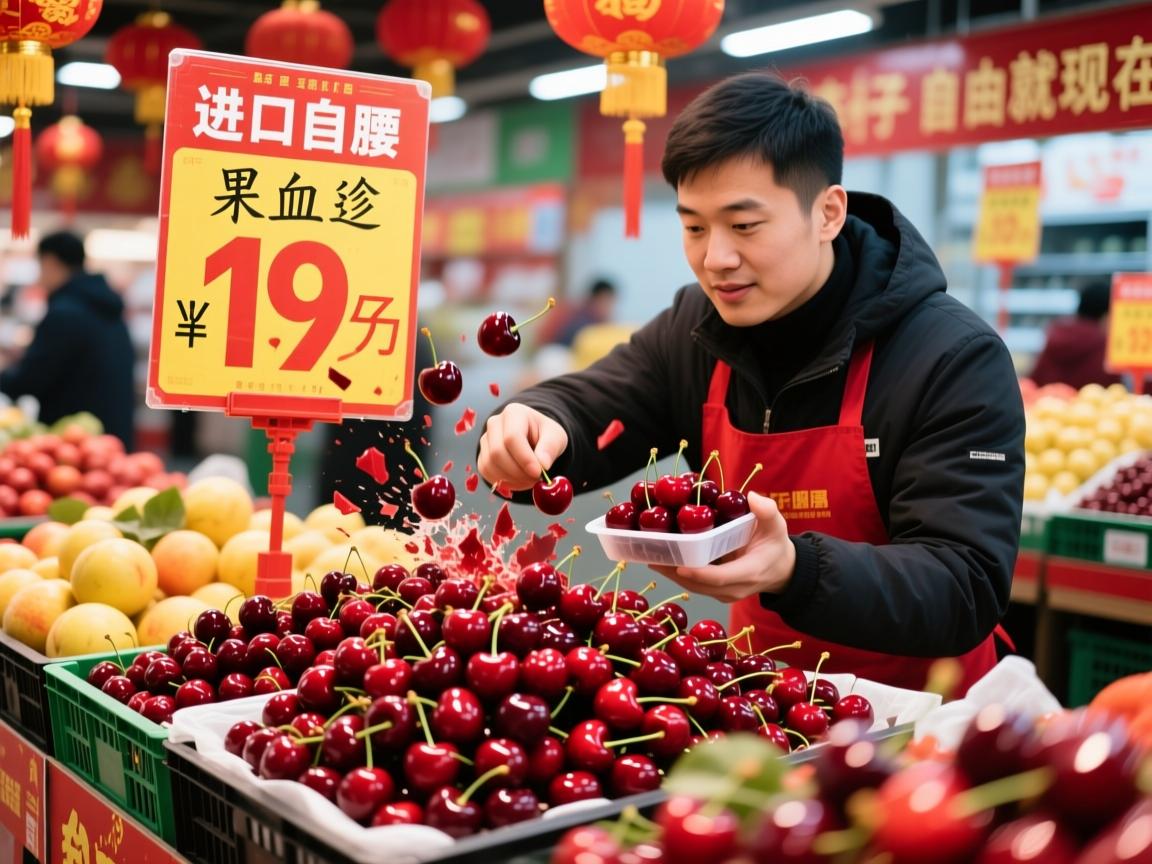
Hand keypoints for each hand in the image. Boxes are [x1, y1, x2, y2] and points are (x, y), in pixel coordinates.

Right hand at [478, 403, 568, 491]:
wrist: (534, 438)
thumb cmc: (545, 434)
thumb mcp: (556, 436)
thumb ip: (551, 447)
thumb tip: (542, 465)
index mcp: (514, 413)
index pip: (512, 437)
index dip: (524, 458)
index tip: (538, 472)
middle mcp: (495, 423)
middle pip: (497, 453)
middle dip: (518, 472)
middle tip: (536, 479)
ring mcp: (486, 439)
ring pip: (490, 465)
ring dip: (512, 479)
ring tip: (530, 479)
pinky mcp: (482, 455)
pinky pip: (487, 473)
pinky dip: (504, 482)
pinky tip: (520, 481)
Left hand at [650, 492, 795, 602]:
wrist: (781, 570)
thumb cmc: (776, 545)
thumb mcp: (777, 526)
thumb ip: (767, 511)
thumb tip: (752, 497)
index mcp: (749, 572)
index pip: (720, 577)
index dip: (699, 573)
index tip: (680, 565)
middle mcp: (733, 588)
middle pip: (699, 585)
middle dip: (674, 572)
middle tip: (654, 555)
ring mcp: (724, 593)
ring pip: (693, 587)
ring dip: (671, 573)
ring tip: (651, 556)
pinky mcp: (716, 591)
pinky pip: (694, 585)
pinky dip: (677, 573)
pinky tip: (661, 560)